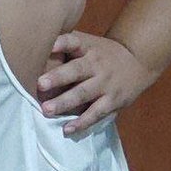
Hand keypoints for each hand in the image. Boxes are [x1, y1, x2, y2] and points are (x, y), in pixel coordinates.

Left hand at [36, 30, 156, 134]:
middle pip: (76, 70)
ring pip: (83, 93)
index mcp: (87, 47)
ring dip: (65, 103)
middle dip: (58, 77)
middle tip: (40, 84)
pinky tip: (67, 129)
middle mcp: (96, 64)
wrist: (138, 62)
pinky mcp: (112, 101)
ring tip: (46, 110)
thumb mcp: (88, 43)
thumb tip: (32, 45)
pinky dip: (82, 122)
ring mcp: (105, 83)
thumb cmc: (101, 53)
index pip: (73, 42)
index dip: (61, 43)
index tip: (49, 46)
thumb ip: (66, 44)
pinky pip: (96, 113)